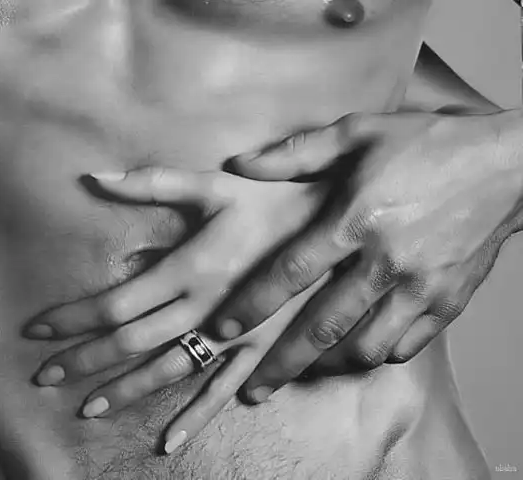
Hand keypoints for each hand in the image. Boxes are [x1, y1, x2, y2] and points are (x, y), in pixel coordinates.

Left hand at [23, 166, 328, 447]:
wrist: (330, 228)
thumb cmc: (270, 200)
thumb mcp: (212, 185)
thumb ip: (152, 183)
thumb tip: (94, 178)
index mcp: (191, 266)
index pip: (115, 302)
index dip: (72, 318)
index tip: (36, 330)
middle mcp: (206, 308)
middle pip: (132, 342)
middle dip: (84, 360)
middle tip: (45, 377)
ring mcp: (234, 335)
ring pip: (168, 371)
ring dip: (125, 390)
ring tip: (89, 410)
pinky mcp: (261, 349)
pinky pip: (223, 388)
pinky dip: (195, 416)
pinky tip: (171, 441)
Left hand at [208, 110, 522, 401]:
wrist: (506, 166)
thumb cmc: (429, 145)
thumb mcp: (359, 132)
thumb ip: (296, 153)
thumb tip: (240, 164)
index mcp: (357, 218)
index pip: (291, 272)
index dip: (252, 304)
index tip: (223, 329)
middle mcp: (387, 261)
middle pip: (323, 327)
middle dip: (281, 364)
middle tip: (253, 389)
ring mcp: (422, 287)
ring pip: (364, 348)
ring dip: (326, 367)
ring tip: (301, 373)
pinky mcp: (449, 303)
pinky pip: (406, 347)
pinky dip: (376, 356)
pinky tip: (357, 351)